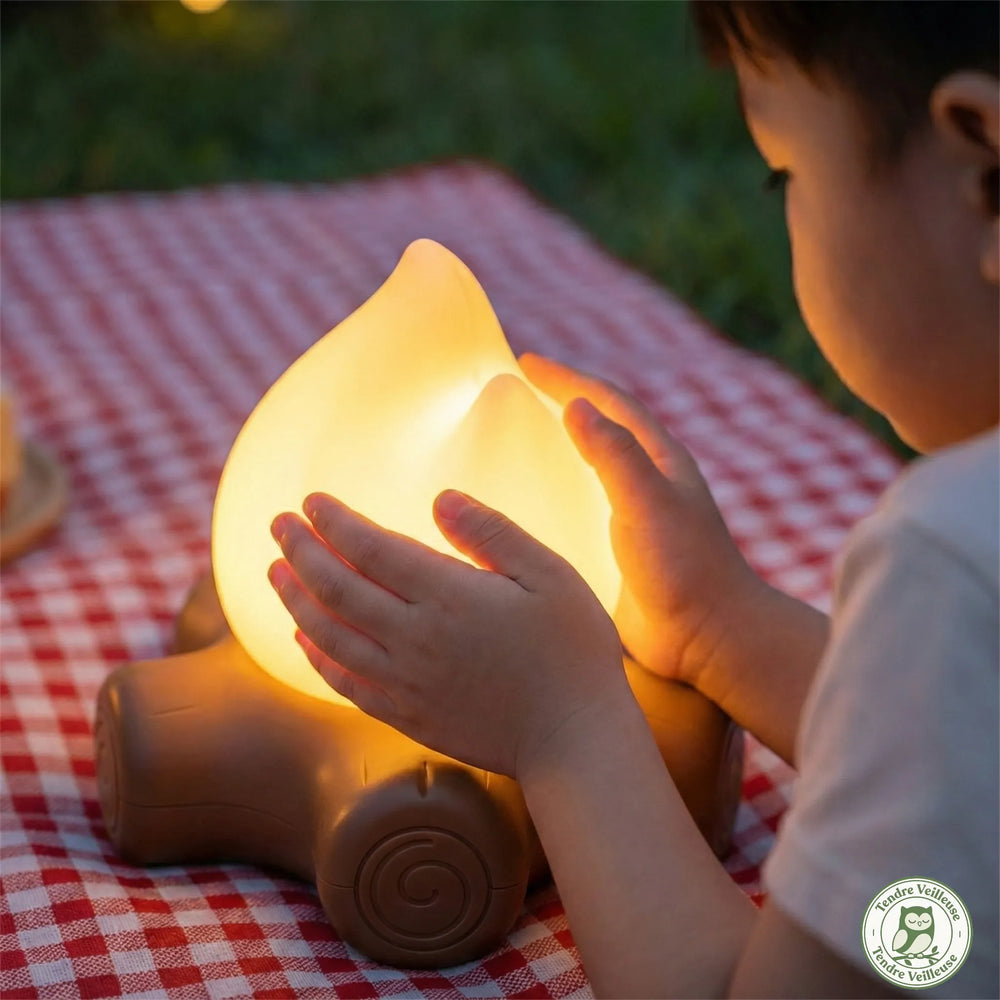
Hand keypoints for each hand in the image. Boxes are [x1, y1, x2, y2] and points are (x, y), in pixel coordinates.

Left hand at [268, 490, 629, 777]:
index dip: (334, 522)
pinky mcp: (406, 715)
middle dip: (301, 551)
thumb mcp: (550, 575)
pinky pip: (344, 683)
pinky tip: (302, 636)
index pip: (370, 549)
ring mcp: (404, 682)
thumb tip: (439, 498)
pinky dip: (315, 656)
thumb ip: (492, 534)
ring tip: (275, 570)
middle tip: (278, 524)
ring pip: (328, 635)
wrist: (574, 741)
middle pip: (336, 588)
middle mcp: (414, 638)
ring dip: (295, 599)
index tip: (311, 500)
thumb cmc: (573, 651)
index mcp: (449, 596)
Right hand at [520, 352, 763, 689]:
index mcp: (661, 459)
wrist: (708, 637)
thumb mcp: (647, 502)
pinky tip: (528, 505)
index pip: (610, 401)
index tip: (526, 362)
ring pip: (589, 467)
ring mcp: (635, 515)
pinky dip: (554, 493)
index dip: (568, 379)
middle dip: (562, 401)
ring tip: (515, 438)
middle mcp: (649, 481)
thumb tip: (576, 405)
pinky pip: (580, 509)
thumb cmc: (685, 568)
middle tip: (517, 389)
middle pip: (601, 426)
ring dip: (556, 445)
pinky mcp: (620, 549)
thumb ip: (614, 455)